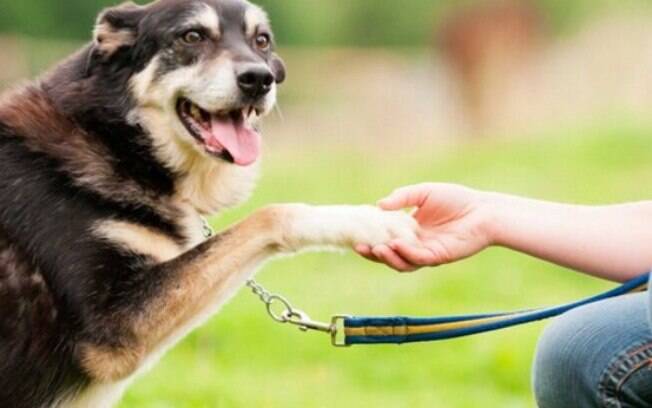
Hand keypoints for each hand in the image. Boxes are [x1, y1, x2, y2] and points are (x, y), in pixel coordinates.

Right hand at [356, 183, 493, 271]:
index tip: (356, 236)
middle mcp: (415, 244)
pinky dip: (406, 253)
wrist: (484, 210)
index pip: (384, 239)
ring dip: (387, 257)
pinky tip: (397, 244)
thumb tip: (378, 205)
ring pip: (402, 263)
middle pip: (389, 255)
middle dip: (373, 254)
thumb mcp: (423, 192)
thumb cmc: (456, 199)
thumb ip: (401, 198)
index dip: (370, 239)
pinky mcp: (438, 257)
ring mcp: (426, 252)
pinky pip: (418, 259)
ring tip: (377, 248)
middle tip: (361, 247)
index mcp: (409, 230)